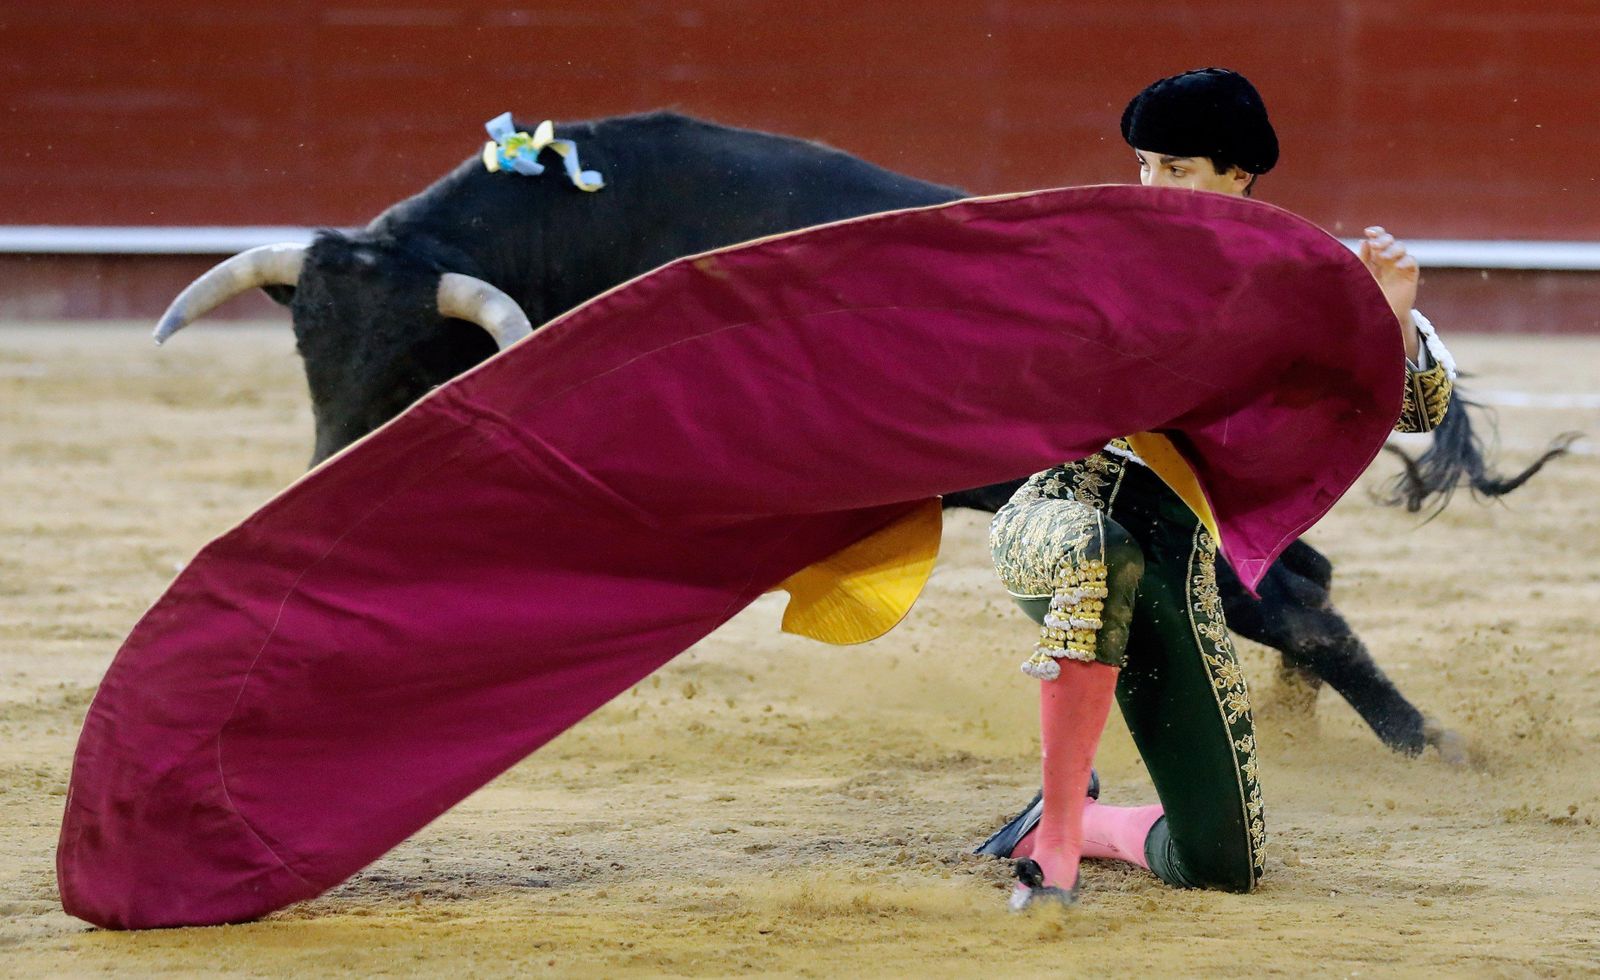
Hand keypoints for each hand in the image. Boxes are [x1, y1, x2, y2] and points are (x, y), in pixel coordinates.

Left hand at [1359, 226, 1420, 358]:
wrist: (1380, 315)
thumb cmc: (1368, 294)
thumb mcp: (1362, 275)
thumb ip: (1362, 259)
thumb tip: (1364, 241)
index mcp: (1374, 256)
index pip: (1377, 238)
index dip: (1376, 232)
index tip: (1368, 232)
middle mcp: (1387, 258)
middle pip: (1390, 240)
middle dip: (1383, 239)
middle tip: (1375, 245)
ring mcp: (1399, 265)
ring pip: (1401, 248)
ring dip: (1392, 249)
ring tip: (1384, 257)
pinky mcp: (1409, 274)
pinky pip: (1411, 262)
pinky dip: (1405, 261)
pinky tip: (1396, 266)